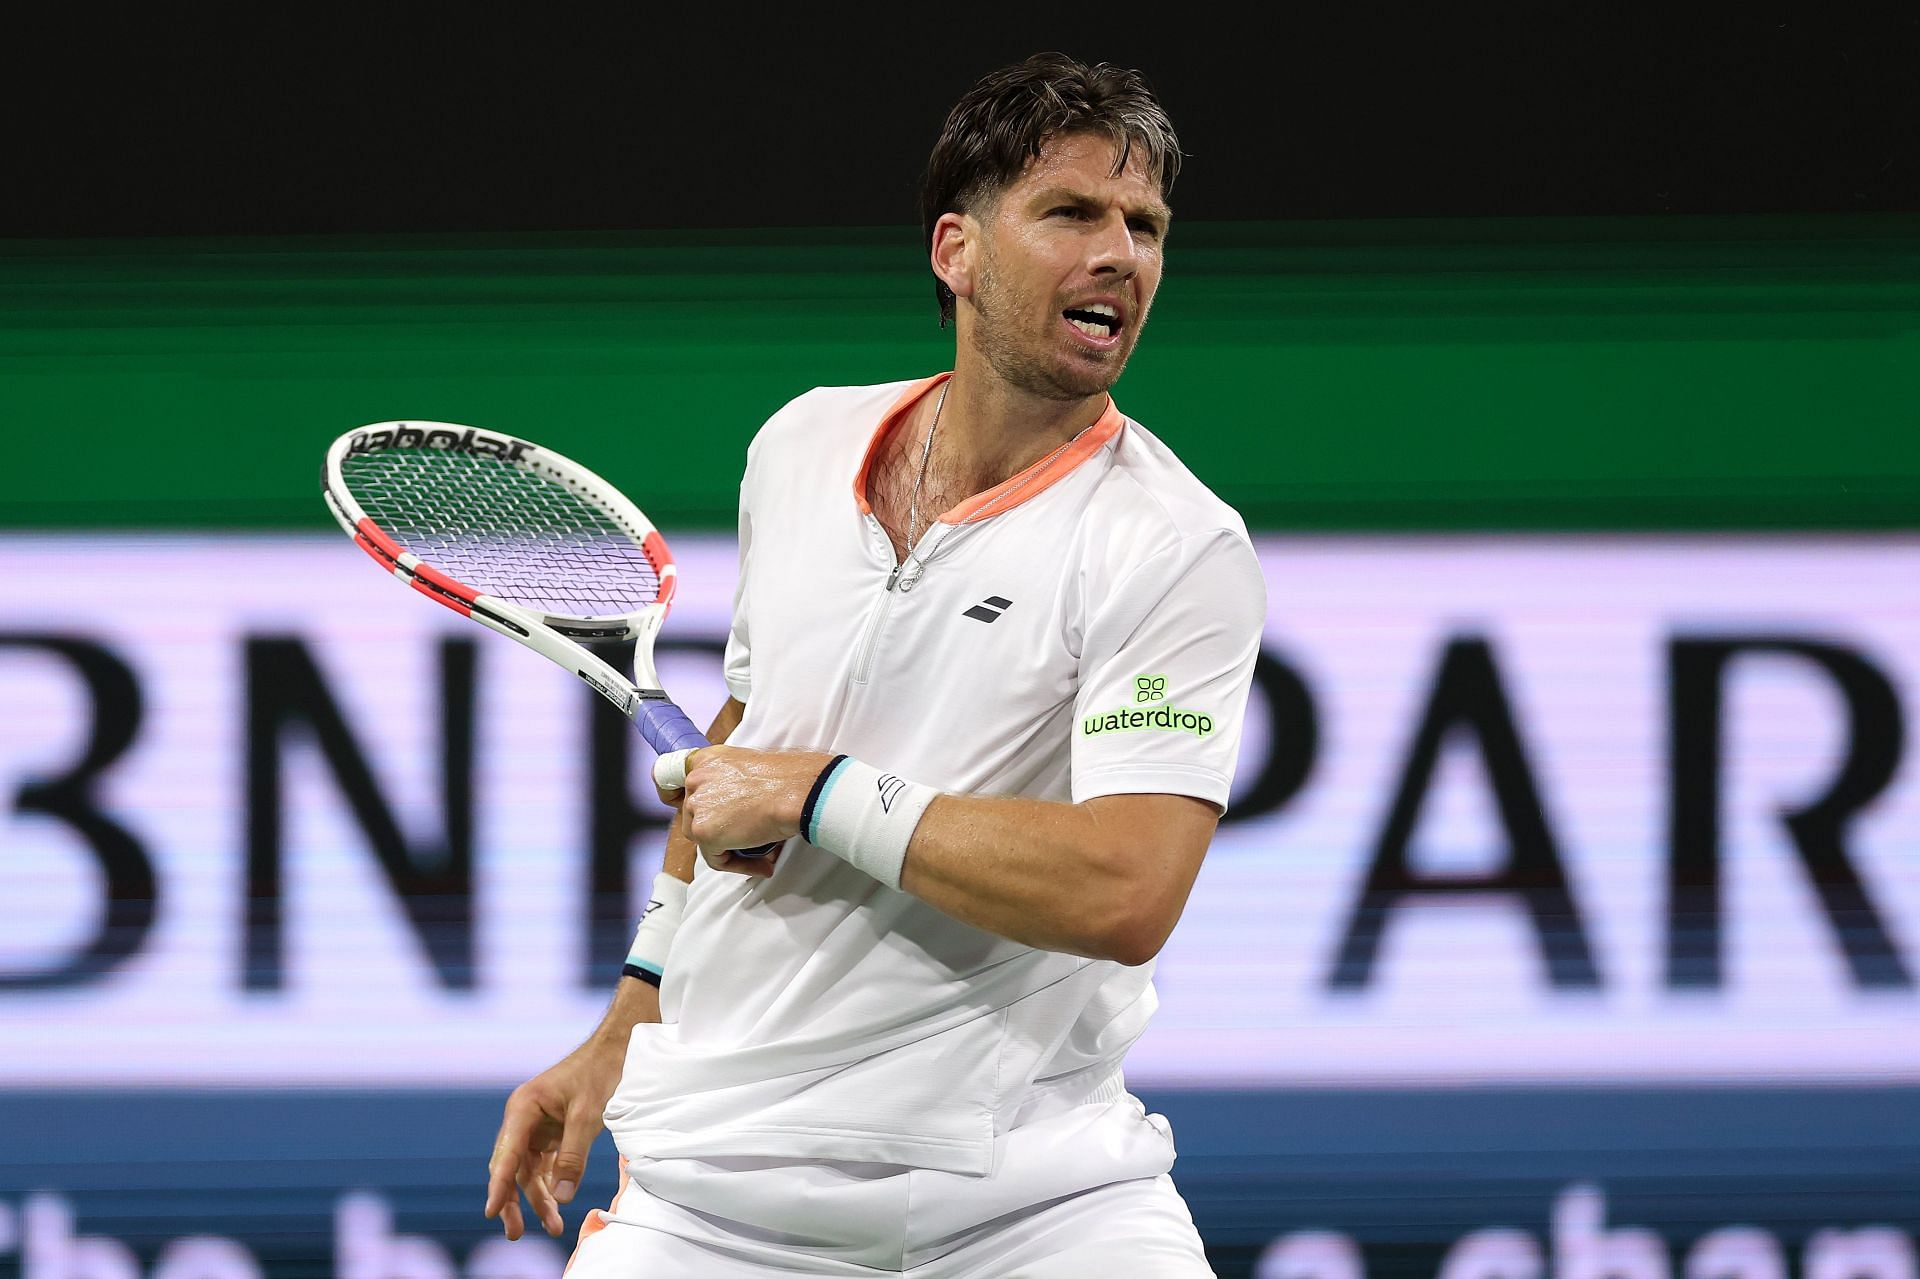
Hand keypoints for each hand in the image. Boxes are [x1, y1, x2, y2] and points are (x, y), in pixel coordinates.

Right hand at [483, 1038, 624, 1239]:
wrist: (617, 1050)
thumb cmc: (600, 1073)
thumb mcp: (588, 1115)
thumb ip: (573, 1156)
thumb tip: (560, 1197)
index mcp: (523, 1108)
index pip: (506, 1154)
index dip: (498, 1186)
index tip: (491, 1211)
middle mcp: (523, 1119)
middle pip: (511, 1168)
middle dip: (514, 1201)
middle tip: (515, 1233)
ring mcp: (536, 1127)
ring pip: (528, 1171)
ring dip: (537, 1198)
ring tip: (553, 1227)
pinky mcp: (552, 1133)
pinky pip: (545, 1165)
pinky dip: (550, 1185)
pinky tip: (556, 1206)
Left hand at [653, 745, 831, 877]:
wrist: (797, 790)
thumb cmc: (789, 780)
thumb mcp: (751, 769)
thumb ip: (732, 785)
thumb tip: (735, 813)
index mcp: (707, 760)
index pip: (668, 775)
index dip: (670, 793)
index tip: (674, 803)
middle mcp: (696, 779)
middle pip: (692, 817)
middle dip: (718, 832)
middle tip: (748, 840)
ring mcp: (697, 806)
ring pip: (703, 840)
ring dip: (729, 850)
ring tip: (761, 854)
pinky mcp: (704, 832)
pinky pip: (716, 859)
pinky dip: (737, 865)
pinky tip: (762, 862)